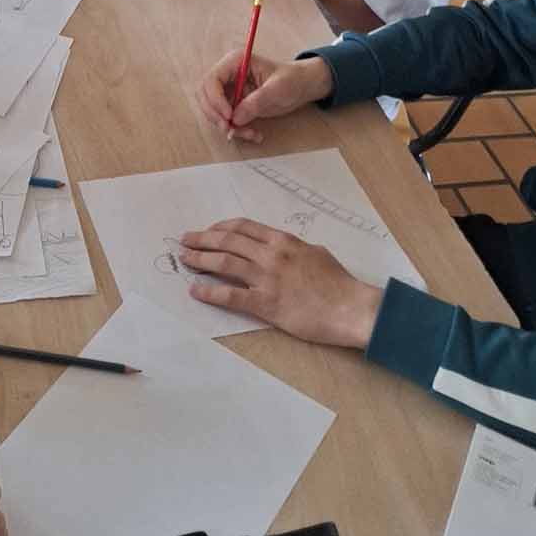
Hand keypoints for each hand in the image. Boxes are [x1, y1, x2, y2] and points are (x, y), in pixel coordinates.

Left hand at [177, 218, 383, 347]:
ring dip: (201, 259)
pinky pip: (230, 295)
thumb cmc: (339, 283)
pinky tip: (196, 290)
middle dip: (203, 239)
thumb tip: (282, 248)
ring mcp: (267, 278)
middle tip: (185, 240)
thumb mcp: (316, 253)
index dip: (221, 227)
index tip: (209, 231)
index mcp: (283, 241)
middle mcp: (271, 255)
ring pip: (224, 263)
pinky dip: (209, 292)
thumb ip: (295, 248)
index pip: (244, 227)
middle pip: (228, 241)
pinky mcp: (266, 303)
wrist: (350, 308)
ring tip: (186, 259)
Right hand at [199, 50, 332, 142]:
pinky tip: (253, 133)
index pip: (212, 80)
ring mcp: (230, 91)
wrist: (302, 86)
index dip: (215, 99)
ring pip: (214, 111)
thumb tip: (235, 118)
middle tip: (230, 128)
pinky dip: (236, 130)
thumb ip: (256, 101)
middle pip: (206, 96)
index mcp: (235, 62)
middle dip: (215, 115)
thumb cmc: (292, 79)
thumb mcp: (278, 88)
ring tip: (249, 133)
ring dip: (227, 126)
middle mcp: (228, 75)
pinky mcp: (235, 104)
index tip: (228, 116)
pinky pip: (226, 120)